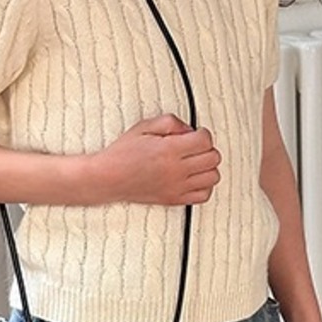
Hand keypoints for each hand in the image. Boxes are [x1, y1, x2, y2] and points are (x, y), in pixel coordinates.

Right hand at [95, 115, 220, 204]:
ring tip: (195, 162)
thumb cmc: (122, 153)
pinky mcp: (175, 199)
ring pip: (213, 177)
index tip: (196, 134)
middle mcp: (176, 170)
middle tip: (195, 147)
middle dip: (207, 149)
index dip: (203, 134)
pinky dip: (204, 186)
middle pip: (213, 158)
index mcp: (169, 150)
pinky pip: (204, 195)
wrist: (108, 178)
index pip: (205, 141)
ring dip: (208, 167)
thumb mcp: (144, 127)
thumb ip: (170, 122)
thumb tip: (189, 129)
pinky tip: (194, 178)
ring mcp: (177, 187)